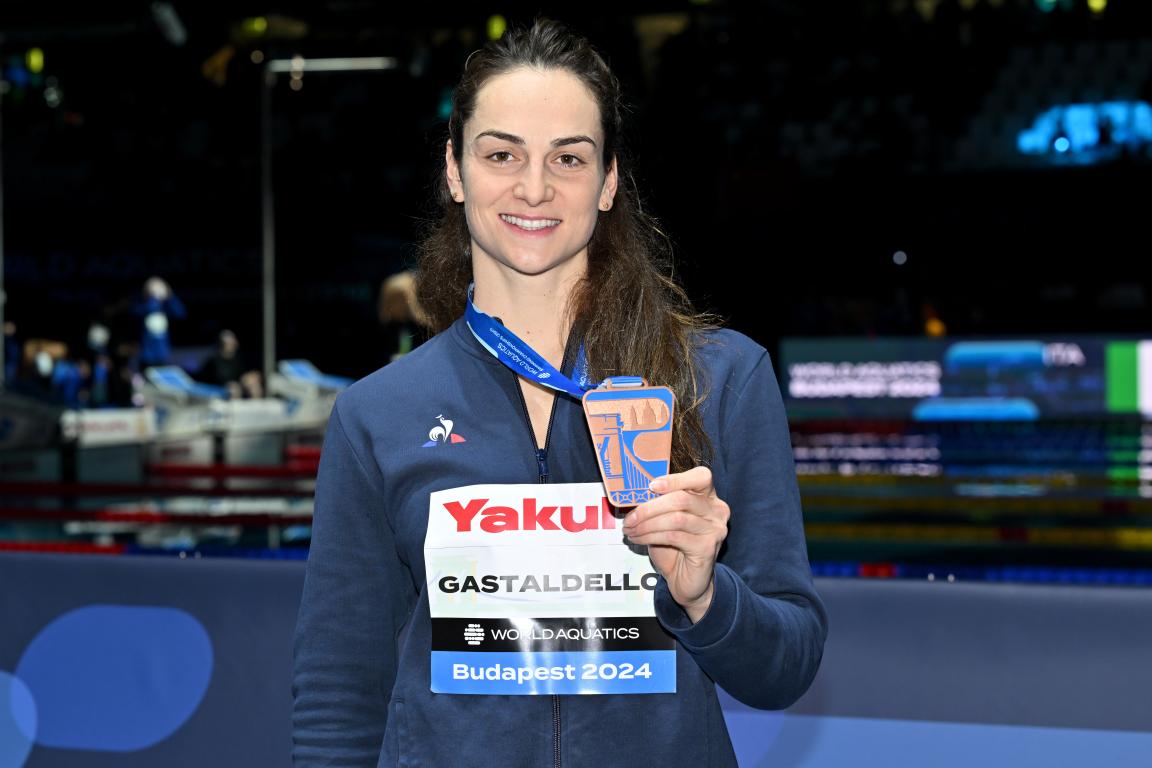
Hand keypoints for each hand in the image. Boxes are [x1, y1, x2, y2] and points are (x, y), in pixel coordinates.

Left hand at [622, 467, 729, 622]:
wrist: (686, 581)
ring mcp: (714, 529)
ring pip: (676, 518)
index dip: (675, 479)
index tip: (651, 486)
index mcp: (709, 497)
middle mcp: (717, 511)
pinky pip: (673, 536)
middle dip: (650, 507)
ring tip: (631, 530)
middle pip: (682, 498)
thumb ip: (659, 504)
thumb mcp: (666, 519)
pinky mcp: (707, 548)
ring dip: (647, 523)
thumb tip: (634, 494)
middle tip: (630, 517)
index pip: (701, 477)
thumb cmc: (674, 547)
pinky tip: (639, 539)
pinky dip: (651, 536)